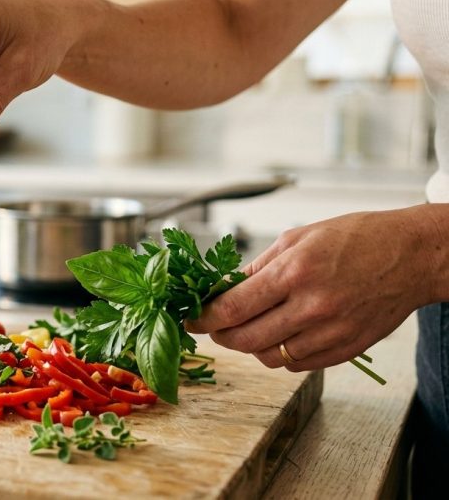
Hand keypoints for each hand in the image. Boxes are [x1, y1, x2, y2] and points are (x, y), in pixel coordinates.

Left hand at [186, 206, 440, 371]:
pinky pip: (298, 365)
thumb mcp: (298, 238)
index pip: (232, 308)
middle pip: (245, 339)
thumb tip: (222, 289)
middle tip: (214, 326)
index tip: (191, 319)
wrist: (412, 255)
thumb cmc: (356, 238)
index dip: (204, 318)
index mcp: (294, 272)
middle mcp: (311, 306)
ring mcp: (331, 332)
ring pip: (269, 357)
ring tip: (249, 328)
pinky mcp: (346, 349)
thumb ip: (257, 267)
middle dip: (221, 335)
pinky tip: (280, 335)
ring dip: (250, 347)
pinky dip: (281, 354)